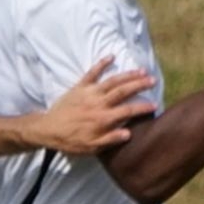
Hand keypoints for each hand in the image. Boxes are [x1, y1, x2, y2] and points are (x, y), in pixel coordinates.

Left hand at [30, 57, 155, 156]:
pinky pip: (92, 73)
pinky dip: (101, 63)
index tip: (155, 105)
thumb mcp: (91, 147)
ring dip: (127, 75)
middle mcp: (99, 103)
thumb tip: (129, 133)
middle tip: (153, 80)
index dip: (143, 108)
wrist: (48, 130)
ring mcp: (89, 93)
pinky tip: (111, 56)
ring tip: (141, 71)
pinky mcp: (79, 87)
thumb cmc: (70, 141)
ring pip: (112, 81)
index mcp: (103, 119)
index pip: (128, 111)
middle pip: (123, 91)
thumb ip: (110, 139)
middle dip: (139, 85)